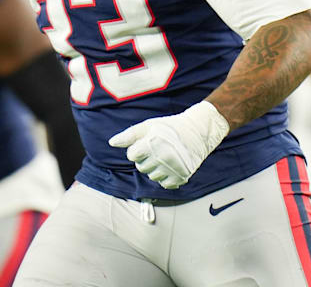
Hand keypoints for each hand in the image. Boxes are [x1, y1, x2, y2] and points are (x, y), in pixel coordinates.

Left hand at [108, 101, 229, 189]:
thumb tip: (112, 143)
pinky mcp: (181, 177)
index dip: (138, 148)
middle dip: (146, 158)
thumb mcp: (148, 126)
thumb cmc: (170, 127)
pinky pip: (164, 184)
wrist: (198, 131)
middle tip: (158, 148)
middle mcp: (162, 157)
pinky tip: (171, 165)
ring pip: (152, 176)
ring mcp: (172, 168)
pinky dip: (166, 177)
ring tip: (166, 156)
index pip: (132, 155)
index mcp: (152, 144)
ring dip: (156, 168)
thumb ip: (129, 135)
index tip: (148, 142)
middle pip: (141, 167)